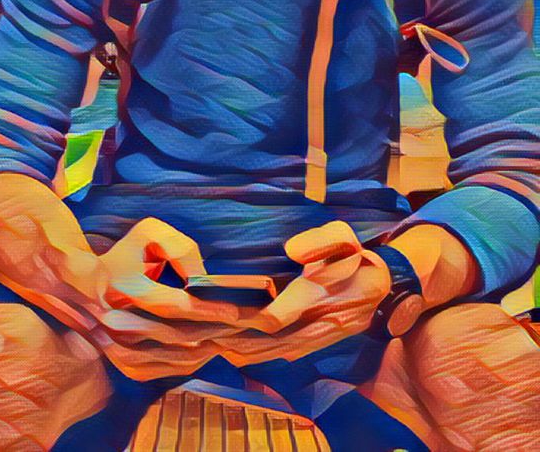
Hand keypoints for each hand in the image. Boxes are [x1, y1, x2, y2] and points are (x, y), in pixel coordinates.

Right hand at [89, 218, 248, 380]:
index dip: (204, 310)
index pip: (169, 304)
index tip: (233, 312)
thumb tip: (200, 280)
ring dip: (200, 353)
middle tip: (239, 330)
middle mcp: (115, 320)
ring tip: (226, 340)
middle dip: (210, 333)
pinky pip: (157, 370)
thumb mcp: (150, 233)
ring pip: (168, 359)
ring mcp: (114, 345)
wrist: (86, 280)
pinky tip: (203, 352)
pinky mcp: (119, 360)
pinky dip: (183, 365)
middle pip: (173, 337)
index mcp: (121, 286)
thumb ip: (179, 248)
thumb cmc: (127, 252)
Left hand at [217, 221, 390, 366]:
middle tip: (208, 338)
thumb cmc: (355, 254)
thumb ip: (320, 240)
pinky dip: (263, 356)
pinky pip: (289, 354)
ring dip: (249, 352)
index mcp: (326, 294)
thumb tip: (292, 250)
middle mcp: (325, 322)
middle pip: (275, 340)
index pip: (284, 315)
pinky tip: (240, 353)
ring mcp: (323, 336)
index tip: (227, 315)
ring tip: (216, 348)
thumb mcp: (343, 236)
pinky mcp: (321, 342)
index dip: (255, 318)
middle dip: (242, 341)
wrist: (385, 283)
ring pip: (280, 351)